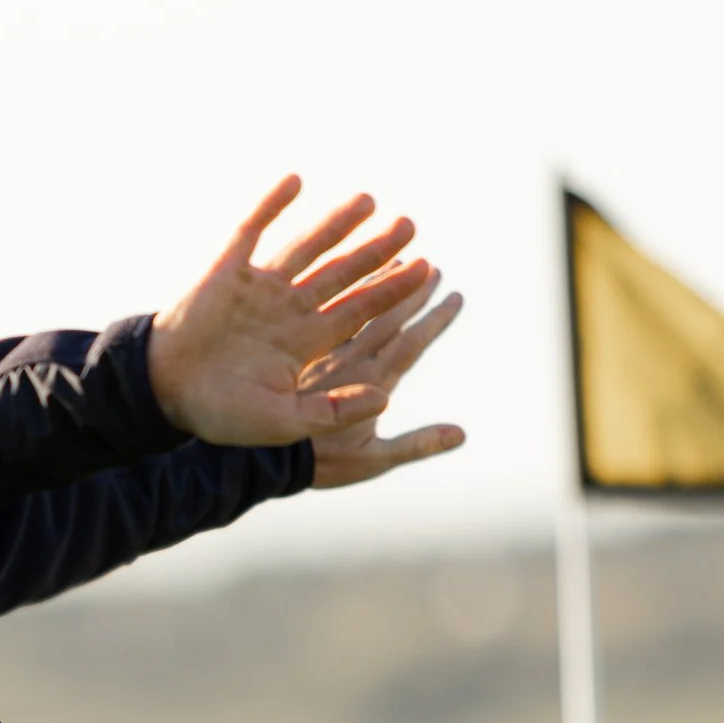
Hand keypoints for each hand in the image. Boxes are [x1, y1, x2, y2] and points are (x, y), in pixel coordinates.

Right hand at [148, 177, 441, 445]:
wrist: (163, 394)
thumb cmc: (220, 414)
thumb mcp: (284, 421)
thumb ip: (333, 410)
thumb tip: (385, 398)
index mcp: (303, 342)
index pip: (357, 309)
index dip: (391, 289)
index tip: (425, 269)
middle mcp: (286, 309)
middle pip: (341, 273)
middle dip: (375, 250)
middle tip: (410, 225)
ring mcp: (257, 287)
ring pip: (305, 247)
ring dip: (335, 224)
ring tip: (369, 200)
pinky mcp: (226, 269)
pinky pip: (251, 230)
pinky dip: (271, 205)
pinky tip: (295, 181)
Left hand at [299, 276, 466, 488]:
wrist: (262, 457)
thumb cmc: (320, 463)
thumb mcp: (372, 460)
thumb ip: (416, 444)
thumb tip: (460, 433)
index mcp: (370, 382)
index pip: (409, 342)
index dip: (433, 320)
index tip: (454, 296)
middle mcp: (347, 359)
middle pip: (384, 315)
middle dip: (410, 290)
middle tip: (432, 267)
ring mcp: (320, 351)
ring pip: (352, 305)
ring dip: (377, 281)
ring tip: (398, 260)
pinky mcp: (296, 349)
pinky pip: (320, 310)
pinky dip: (339, 291)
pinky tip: (346, 273)